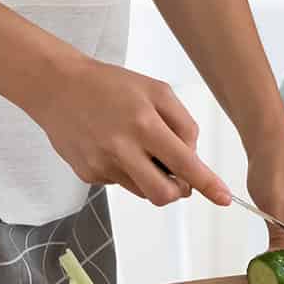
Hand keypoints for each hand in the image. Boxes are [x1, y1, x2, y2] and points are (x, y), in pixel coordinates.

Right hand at [27, 55, 230, 206]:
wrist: (58, 88)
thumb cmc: (112, 85)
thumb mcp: (156, 91)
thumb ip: (182, 124)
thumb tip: (191, 158)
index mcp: (145, 124)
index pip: (185, 163)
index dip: (207, 184)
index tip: (225, 198)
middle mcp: (123, 149)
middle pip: (163, 194)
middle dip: (179, 191)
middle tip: (181, 177)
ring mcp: (103, 166)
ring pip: (143, 191)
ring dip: (153, 178)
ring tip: (142, 148)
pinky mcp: (88, 175)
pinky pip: (121, 183)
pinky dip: (129, 171)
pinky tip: (116, 147)